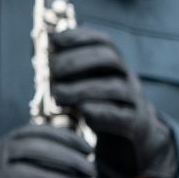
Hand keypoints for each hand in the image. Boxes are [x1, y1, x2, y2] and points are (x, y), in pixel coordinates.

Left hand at [48, 28, 178, 177]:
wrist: (129, 140)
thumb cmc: (98, 106)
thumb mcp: (83, 85)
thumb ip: (66, 69)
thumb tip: (43, 46)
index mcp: (114, 64)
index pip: (102, 41)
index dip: (78, 37)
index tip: (53, 40)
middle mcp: (126, 77)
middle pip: (110, 58)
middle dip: (77, 61)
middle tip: (51, 72)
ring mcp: (133, 99)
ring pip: (114, 87)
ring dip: (82, 88)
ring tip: (57, 95)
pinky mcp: (134, 123)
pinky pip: (121, 115)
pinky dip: (100, 112)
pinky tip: (81, 112)